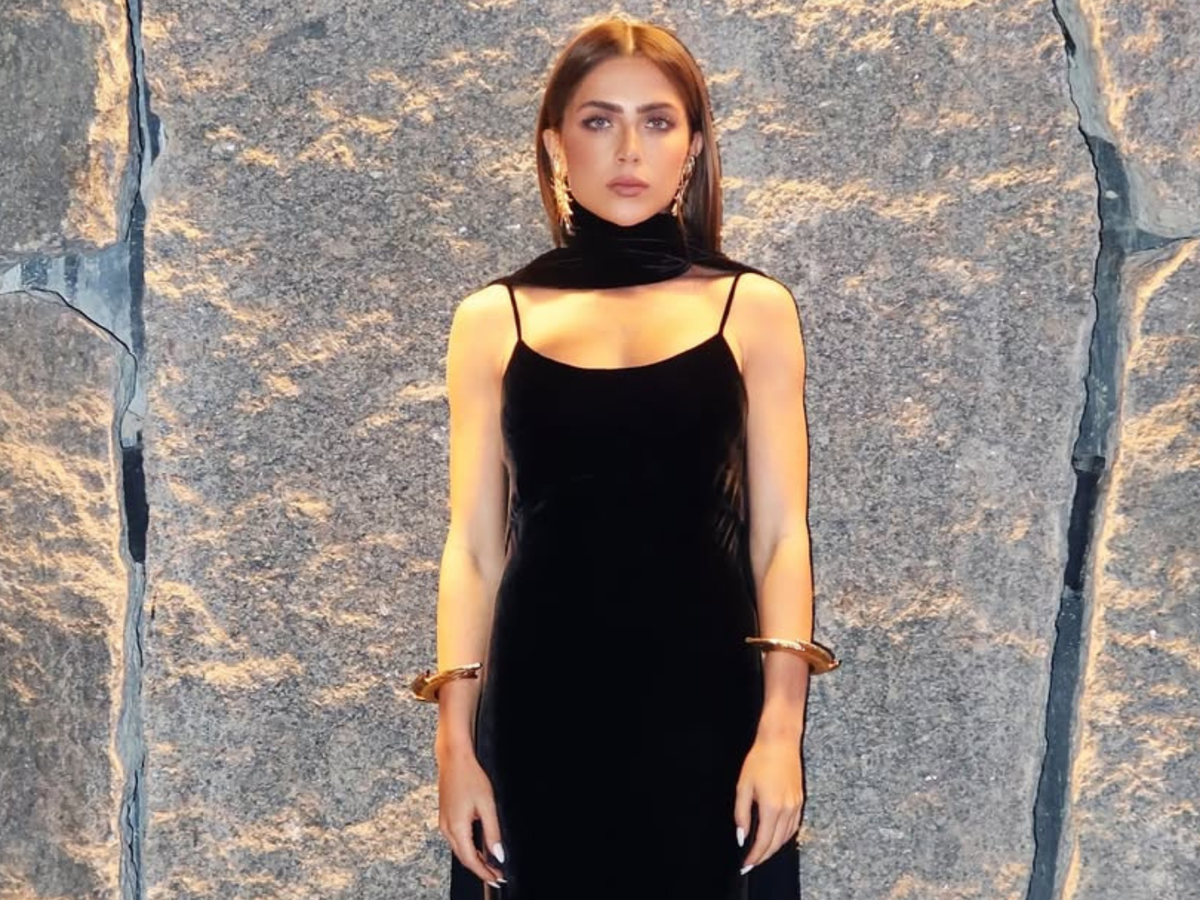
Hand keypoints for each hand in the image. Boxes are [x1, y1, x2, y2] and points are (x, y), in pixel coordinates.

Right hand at [437, 744, 506, 886]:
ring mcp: (444, 823)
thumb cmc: (469, 777)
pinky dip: (468, 847)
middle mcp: (447, 828)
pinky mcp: (445, 817)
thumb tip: (498, 853)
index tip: (496, 878)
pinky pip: (456, 840)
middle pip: (464, 857)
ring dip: (474, 859)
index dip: (483, 872)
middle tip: (496, 874)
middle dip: (480, 869)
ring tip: (490, 864)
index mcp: (456, 827)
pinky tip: (478, 847)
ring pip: (459, 849)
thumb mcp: (487, 805)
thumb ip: (492, 832)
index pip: (470, 859)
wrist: (453, 759)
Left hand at [733, 734, 804, 872]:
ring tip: (762, 853)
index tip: (746, 864)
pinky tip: (776, 836)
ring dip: (774, 847)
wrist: (780, 741)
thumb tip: (741, 835)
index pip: (764, 842)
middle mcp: (787, 810)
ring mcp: (796, 805)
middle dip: (764, 856)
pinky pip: (793, 826)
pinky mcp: (799, 800)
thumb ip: (741, 814)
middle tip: (751, 863)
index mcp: (772, 807)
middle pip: (776, 843)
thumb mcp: (743, 786)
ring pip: (786, 836)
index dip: (754, 856)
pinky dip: (784, 836)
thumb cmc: (760, 760)